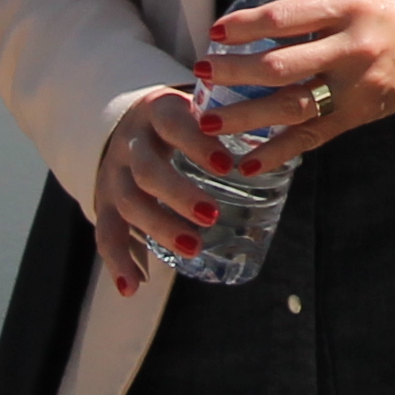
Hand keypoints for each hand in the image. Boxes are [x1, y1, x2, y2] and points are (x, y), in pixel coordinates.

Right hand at [92, 88, 238, 295]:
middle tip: (212, 215)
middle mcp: (130, 142)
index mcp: (158, 112)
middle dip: (179, 194)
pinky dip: (118, 261)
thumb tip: (291, 135)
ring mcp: (112, 173)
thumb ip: (234, 122)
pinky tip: (134, 286)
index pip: (174, 123)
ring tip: (192, 247)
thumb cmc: (185, 119)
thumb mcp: (202, 108)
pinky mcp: (103, 200)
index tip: (226, 164)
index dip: (197, 143)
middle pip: (148, 170)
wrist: (131, 120)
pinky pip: (106, 232)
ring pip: (128, 202)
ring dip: (159, 227)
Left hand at [189, 0, 394, 168]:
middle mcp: (353, 47)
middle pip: (281, 65)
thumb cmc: (383, 7)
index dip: (245, 25)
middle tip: (200, 72)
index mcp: (348, 6)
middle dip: (234, 71)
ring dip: (245, 117)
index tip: (216, 32)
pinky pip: (313, 137)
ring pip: (292, 106)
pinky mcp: (359, 115)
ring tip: (208, 120)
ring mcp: (357, 85)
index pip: (285, 16)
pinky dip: (278, 151)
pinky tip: (247, 161)